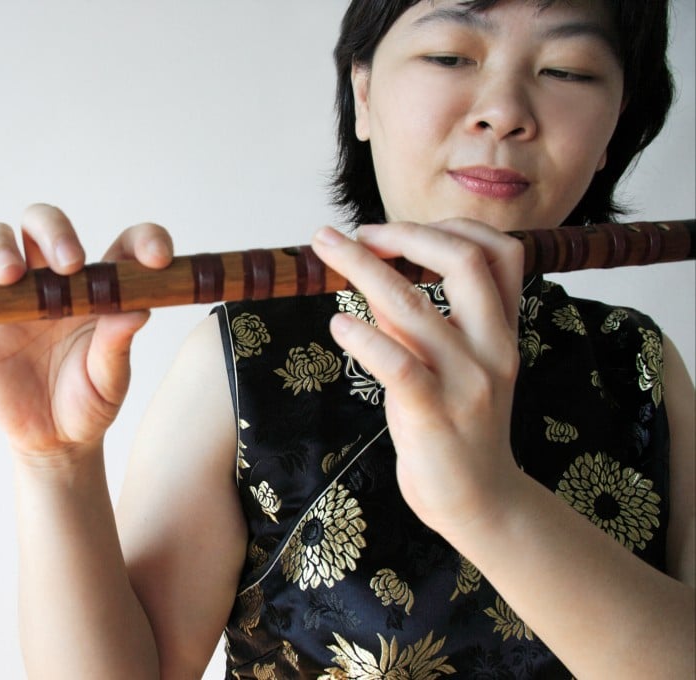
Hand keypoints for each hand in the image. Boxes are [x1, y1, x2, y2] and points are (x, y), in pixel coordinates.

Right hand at [0, 203, 173, 461]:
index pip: (123, 244)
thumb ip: (118, 345)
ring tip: (10, 277)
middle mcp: (55, 279)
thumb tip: (137, 309)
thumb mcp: (110, 380)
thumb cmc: (90, 402)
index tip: (158, 259)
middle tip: (69, 264)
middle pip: (44, 224)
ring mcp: (14, 294)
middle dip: (55, 231)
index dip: (144, 240)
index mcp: (99, 286)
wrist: (53, 438)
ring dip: (0, 247)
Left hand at [311, 219, 525, 534]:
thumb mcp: (445, 364)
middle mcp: (493, 348)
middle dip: (402, 233)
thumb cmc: (454, 427)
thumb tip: (371, 273)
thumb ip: (418, 320)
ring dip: (363, 269)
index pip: (499, 252)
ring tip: (326, 250)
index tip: (392, 229)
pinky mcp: (436, 416)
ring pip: (415, 307)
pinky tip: (338, 324)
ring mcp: (468, 382)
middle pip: (463, 262)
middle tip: (352, 232)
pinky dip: (364, 337)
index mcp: (502, 331)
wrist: (481, 503)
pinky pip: (398, 365)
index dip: (445, 227)